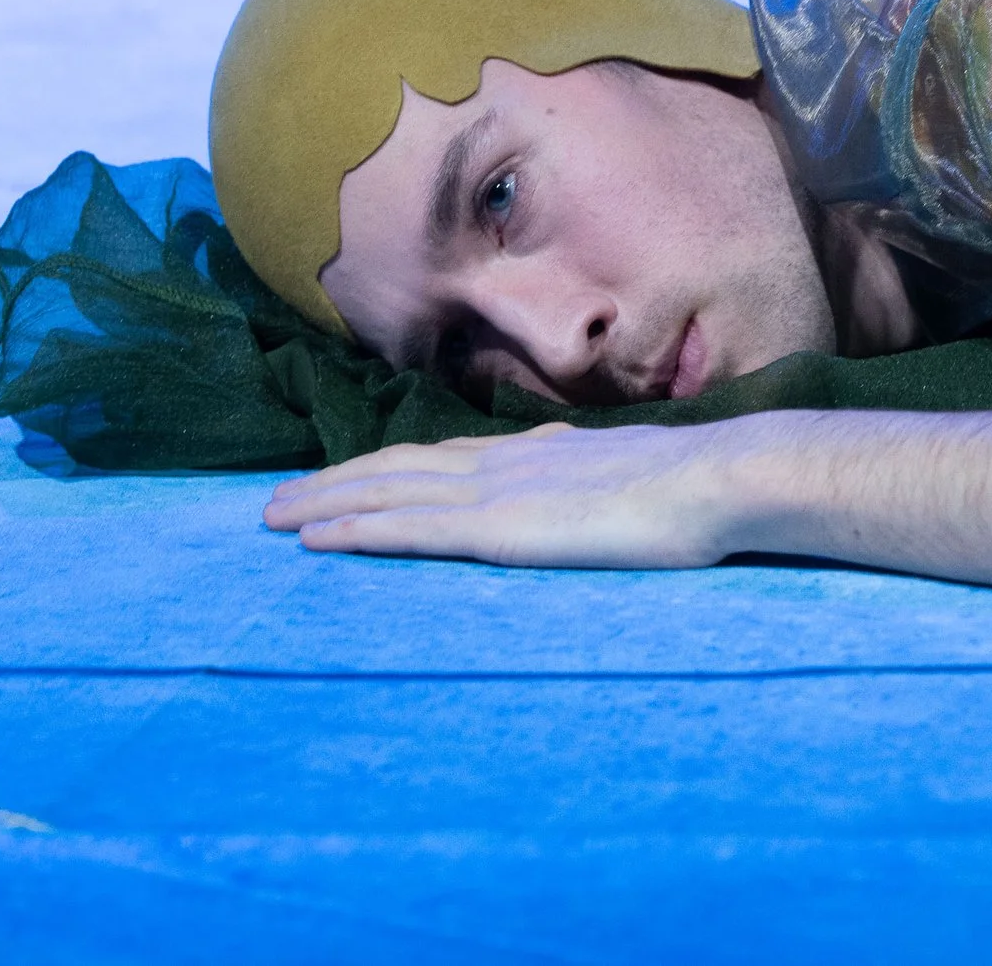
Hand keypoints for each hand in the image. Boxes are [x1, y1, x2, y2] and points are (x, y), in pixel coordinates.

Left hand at [262, 421, 742, 567]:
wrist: (719, 479)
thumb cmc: (700, 486)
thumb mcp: (639, 475)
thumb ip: (601, 481)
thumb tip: (592, 485)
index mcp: (542, 452)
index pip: (447, 456)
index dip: (391, 466)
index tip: (350, 478)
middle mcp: (507, 462)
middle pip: (400, 465)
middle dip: (336, 481)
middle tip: (276, 500)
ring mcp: (499, 492)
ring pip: (389, 490)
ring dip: (326, 502)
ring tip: (273, 517)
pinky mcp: (498, 529)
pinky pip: (408, 527)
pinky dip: (355, 529)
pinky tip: (316, 540)